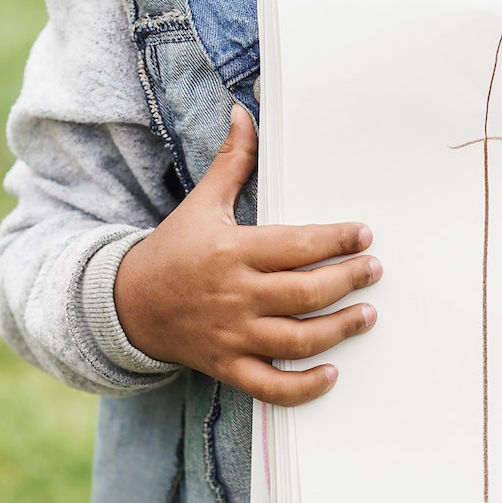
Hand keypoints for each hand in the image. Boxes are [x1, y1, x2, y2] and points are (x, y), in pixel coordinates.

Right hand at [113, 103, 380, 404]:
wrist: (127, 305)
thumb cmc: (173, 250)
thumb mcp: (201, 203)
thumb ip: (231, 162)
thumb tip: (244, 114)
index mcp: (231, 251)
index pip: (295, 246)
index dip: (335, 240)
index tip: (365, 234)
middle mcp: (234, 295)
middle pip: (304, 293)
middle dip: (347, 281)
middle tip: (374, 270)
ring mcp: (231, 335)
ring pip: (295, 340)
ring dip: (338, 329)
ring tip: (367, 314)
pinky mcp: (227, 366)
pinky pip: (270, 386)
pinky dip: (303, 387)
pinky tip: (332, 375)